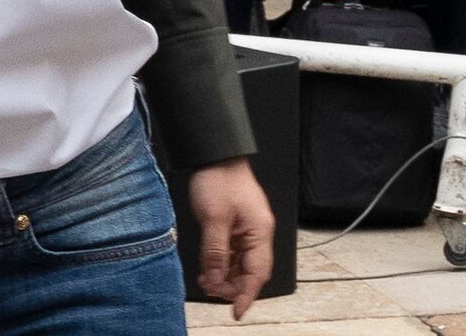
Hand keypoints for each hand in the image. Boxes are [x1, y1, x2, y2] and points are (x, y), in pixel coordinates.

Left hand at [188, 157, 275, 318]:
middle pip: (250, 271)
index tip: (236, 311)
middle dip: (232, 285)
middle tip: (211, 290)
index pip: (257, 273)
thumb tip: (215, 277)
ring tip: (206, 281)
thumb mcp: (213, 217)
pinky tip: (208, 269)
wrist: (216, 154)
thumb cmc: (219, 178)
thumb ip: (214, 250)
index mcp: (259, 232)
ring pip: (240, 264)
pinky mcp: (236, 226)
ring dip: (225, 276)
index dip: (246, 295)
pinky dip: (221, 263)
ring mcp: (247, 230)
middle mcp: (257, 233)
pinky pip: (232, 252)